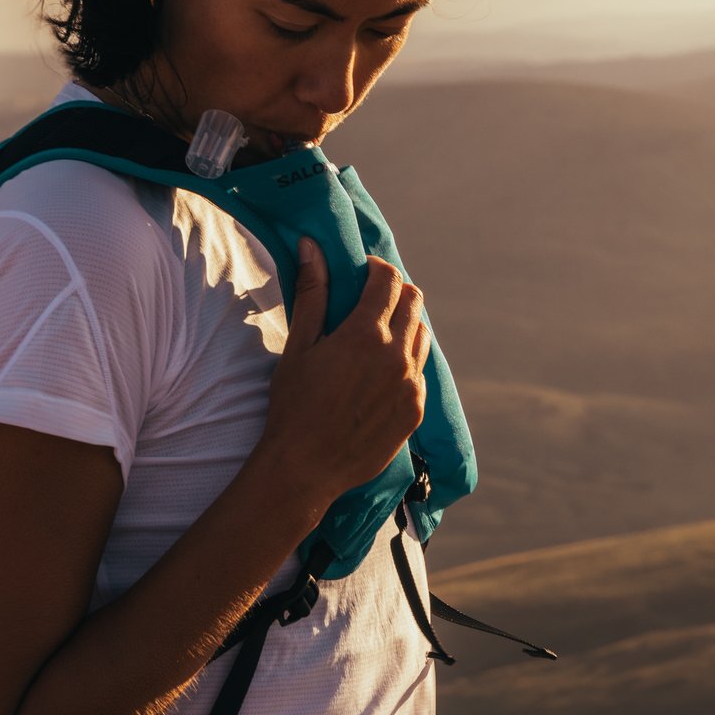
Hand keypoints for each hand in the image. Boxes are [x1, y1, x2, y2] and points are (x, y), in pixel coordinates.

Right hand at [257, 238, 429, 504]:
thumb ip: (312, 293)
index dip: (378, 269)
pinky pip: (420, 372)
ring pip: (422, 336)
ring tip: (377, 336)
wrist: (307, 467)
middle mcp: (397, 356)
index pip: (390, 280)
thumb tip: (312, 247)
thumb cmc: (293, 405)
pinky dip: (406, 362)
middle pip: (414, 302)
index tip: (365, 271)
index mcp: (367, 334)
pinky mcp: (416, 410)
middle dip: (395, 292)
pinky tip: (381, 373)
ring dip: (405, 326)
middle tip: (372, 299)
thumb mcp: (299, 346)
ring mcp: (412, 385)